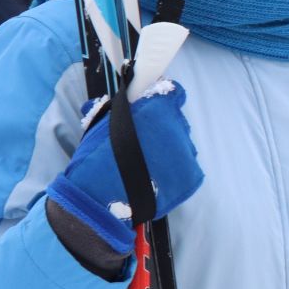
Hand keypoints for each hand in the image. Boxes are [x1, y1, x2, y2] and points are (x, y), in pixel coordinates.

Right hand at [47, 81, 203, 257]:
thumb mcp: (104, 122)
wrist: (99, 197)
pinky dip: (174, 173)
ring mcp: (186, 152)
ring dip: (170, 152)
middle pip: (177, 123)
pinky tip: (156, 179)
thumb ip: (123, 106)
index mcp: (158, 109)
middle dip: (164, 130)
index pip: (173, 93)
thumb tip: (132, 91)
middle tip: (144, 145)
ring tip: (148, 166)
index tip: (154, 110)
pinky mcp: (192, 176)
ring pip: (182, 146)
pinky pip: (186, 169)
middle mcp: (177, 127)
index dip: (163, 102)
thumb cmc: (96, 157)